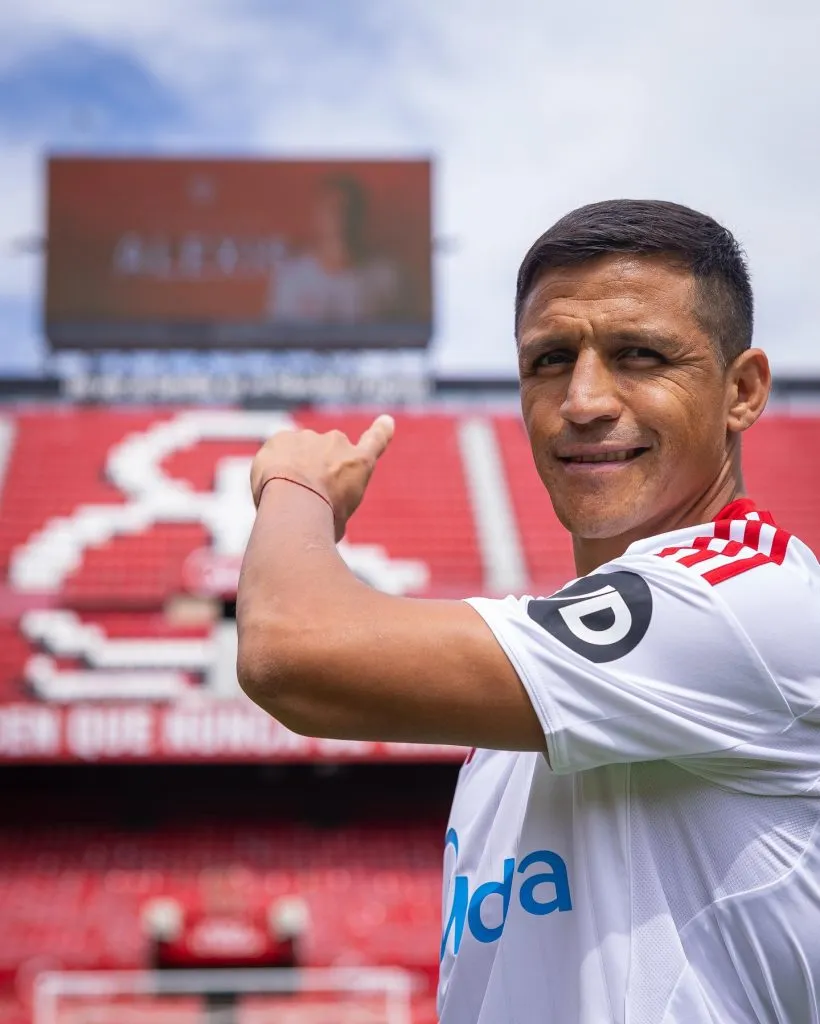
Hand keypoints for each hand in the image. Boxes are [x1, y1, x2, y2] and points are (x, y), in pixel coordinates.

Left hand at [250, 415, 394, 539]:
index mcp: (360, 463)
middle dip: (319, 466)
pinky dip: (272, 464)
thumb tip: (319, 512)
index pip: (376, 440)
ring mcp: (308, 437)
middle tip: (307, 495)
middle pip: (328, 451)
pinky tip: (269, 484)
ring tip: (286, 495)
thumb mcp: (340, 520)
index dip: (381, 430)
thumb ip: (334, 505)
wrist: (296, 504)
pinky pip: (276, 450)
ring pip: (300, 451)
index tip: (386, 421)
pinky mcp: (280, 438)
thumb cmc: (323, 521)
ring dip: (294, 466)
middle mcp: (337, 442)